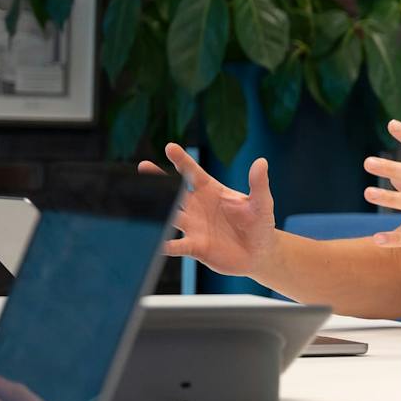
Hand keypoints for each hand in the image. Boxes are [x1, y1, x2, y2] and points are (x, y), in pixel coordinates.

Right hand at [138, 144, 275, 276]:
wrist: (260, 253)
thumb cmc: (260, 224)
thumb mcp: (262, 202)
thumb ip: (259, 184)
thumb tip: (262, 161)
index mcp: (211, 191)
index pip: (193, 173)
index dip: (182, 161)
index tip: (170, 147)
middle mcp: (198, 207)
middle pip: (173, 192)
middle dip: (157, 179)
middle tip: (142, 167)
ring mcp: (194, 226)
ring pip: (170, 216)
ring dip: (156, 211)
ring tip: (139, 204)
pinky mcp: (195, 247)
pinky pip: (177, 245)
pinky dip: (166, 245)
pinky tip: (156, 245)